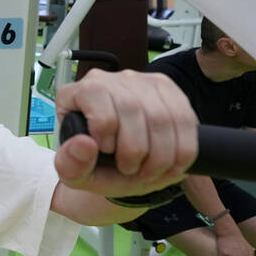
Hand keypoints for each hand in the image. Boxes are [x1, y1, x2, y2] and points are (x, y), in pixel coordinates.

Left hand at [54, 69, 197, 198]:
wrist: (124, 170)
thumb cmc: (97, 167)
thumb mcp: (77, 175)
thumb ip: (71, 164)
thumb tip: (83, 144)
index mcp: (75, 94)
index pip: (95, 94)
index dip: (104, 128)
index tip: (107, 151)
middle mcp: (108, 80)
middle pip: (132, 106)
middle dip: (136, 149)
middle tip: (131, 170)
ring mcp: (139, 82)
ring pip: (161, 114)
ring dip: (161, 154)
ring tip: (150, 171)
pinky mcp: (167, 90)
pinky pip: (184, 118)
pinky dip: (182, 149)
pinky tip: (172, 165)